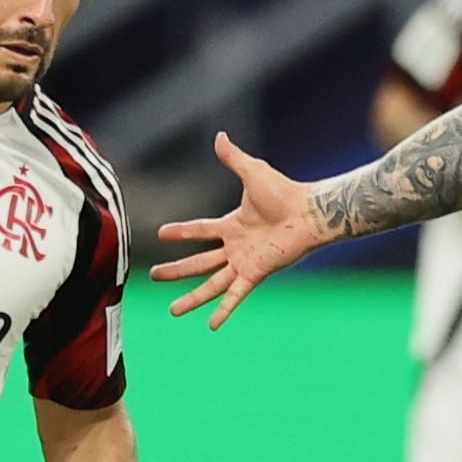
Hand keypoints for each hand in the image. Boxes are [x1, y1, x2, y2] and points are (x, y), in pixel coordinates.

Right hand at [153, 133, 322, 328]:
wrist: (308, 212)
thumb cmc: (285, 192)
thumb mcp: (252, 171)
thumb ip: (233, 158)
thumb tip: (219, 136)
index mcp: (232, 225)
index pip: (199, 230)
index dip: (180, 232)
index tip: (159, 234)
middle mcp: (235, 247)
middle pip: (198, 263)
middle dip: (176, 271)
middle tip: (154, 277)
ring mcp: (244, 263)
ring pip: (211, 284)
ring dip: (192, 298)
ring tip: (172, 311)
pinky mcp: (255, 273)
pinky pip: (236, 295)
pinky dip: (224, 310)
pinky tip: (211, 326)